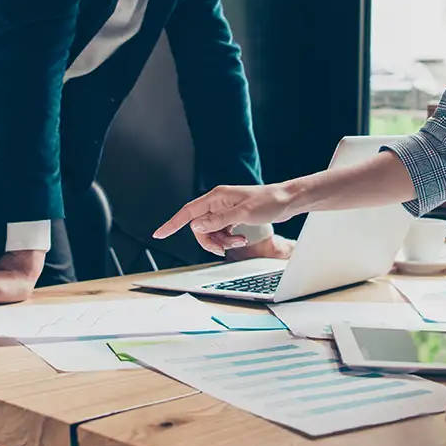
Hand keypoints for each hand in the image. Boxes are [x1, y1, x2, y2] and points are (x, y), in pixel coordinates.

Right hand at [153, 183, 297, 256]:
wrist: (287, 201)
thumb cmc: (269, 202)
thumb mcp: (243, 214)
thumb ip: (219, 221)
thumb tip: (197, 226)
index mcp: (216, 197)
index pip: (187, 212)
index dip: (172, 224)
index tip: (159, 234)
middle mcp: (217, 202)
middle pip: (199, 227)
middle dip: (210, 240)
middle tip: (225, 247)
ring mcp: (225, 210)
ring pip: (211, 232)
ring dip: (222, 241)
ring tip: (240, 241)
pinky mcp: (232, 217)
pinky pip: (221, 232)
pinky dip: (229, 239)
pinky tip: (241, 238)